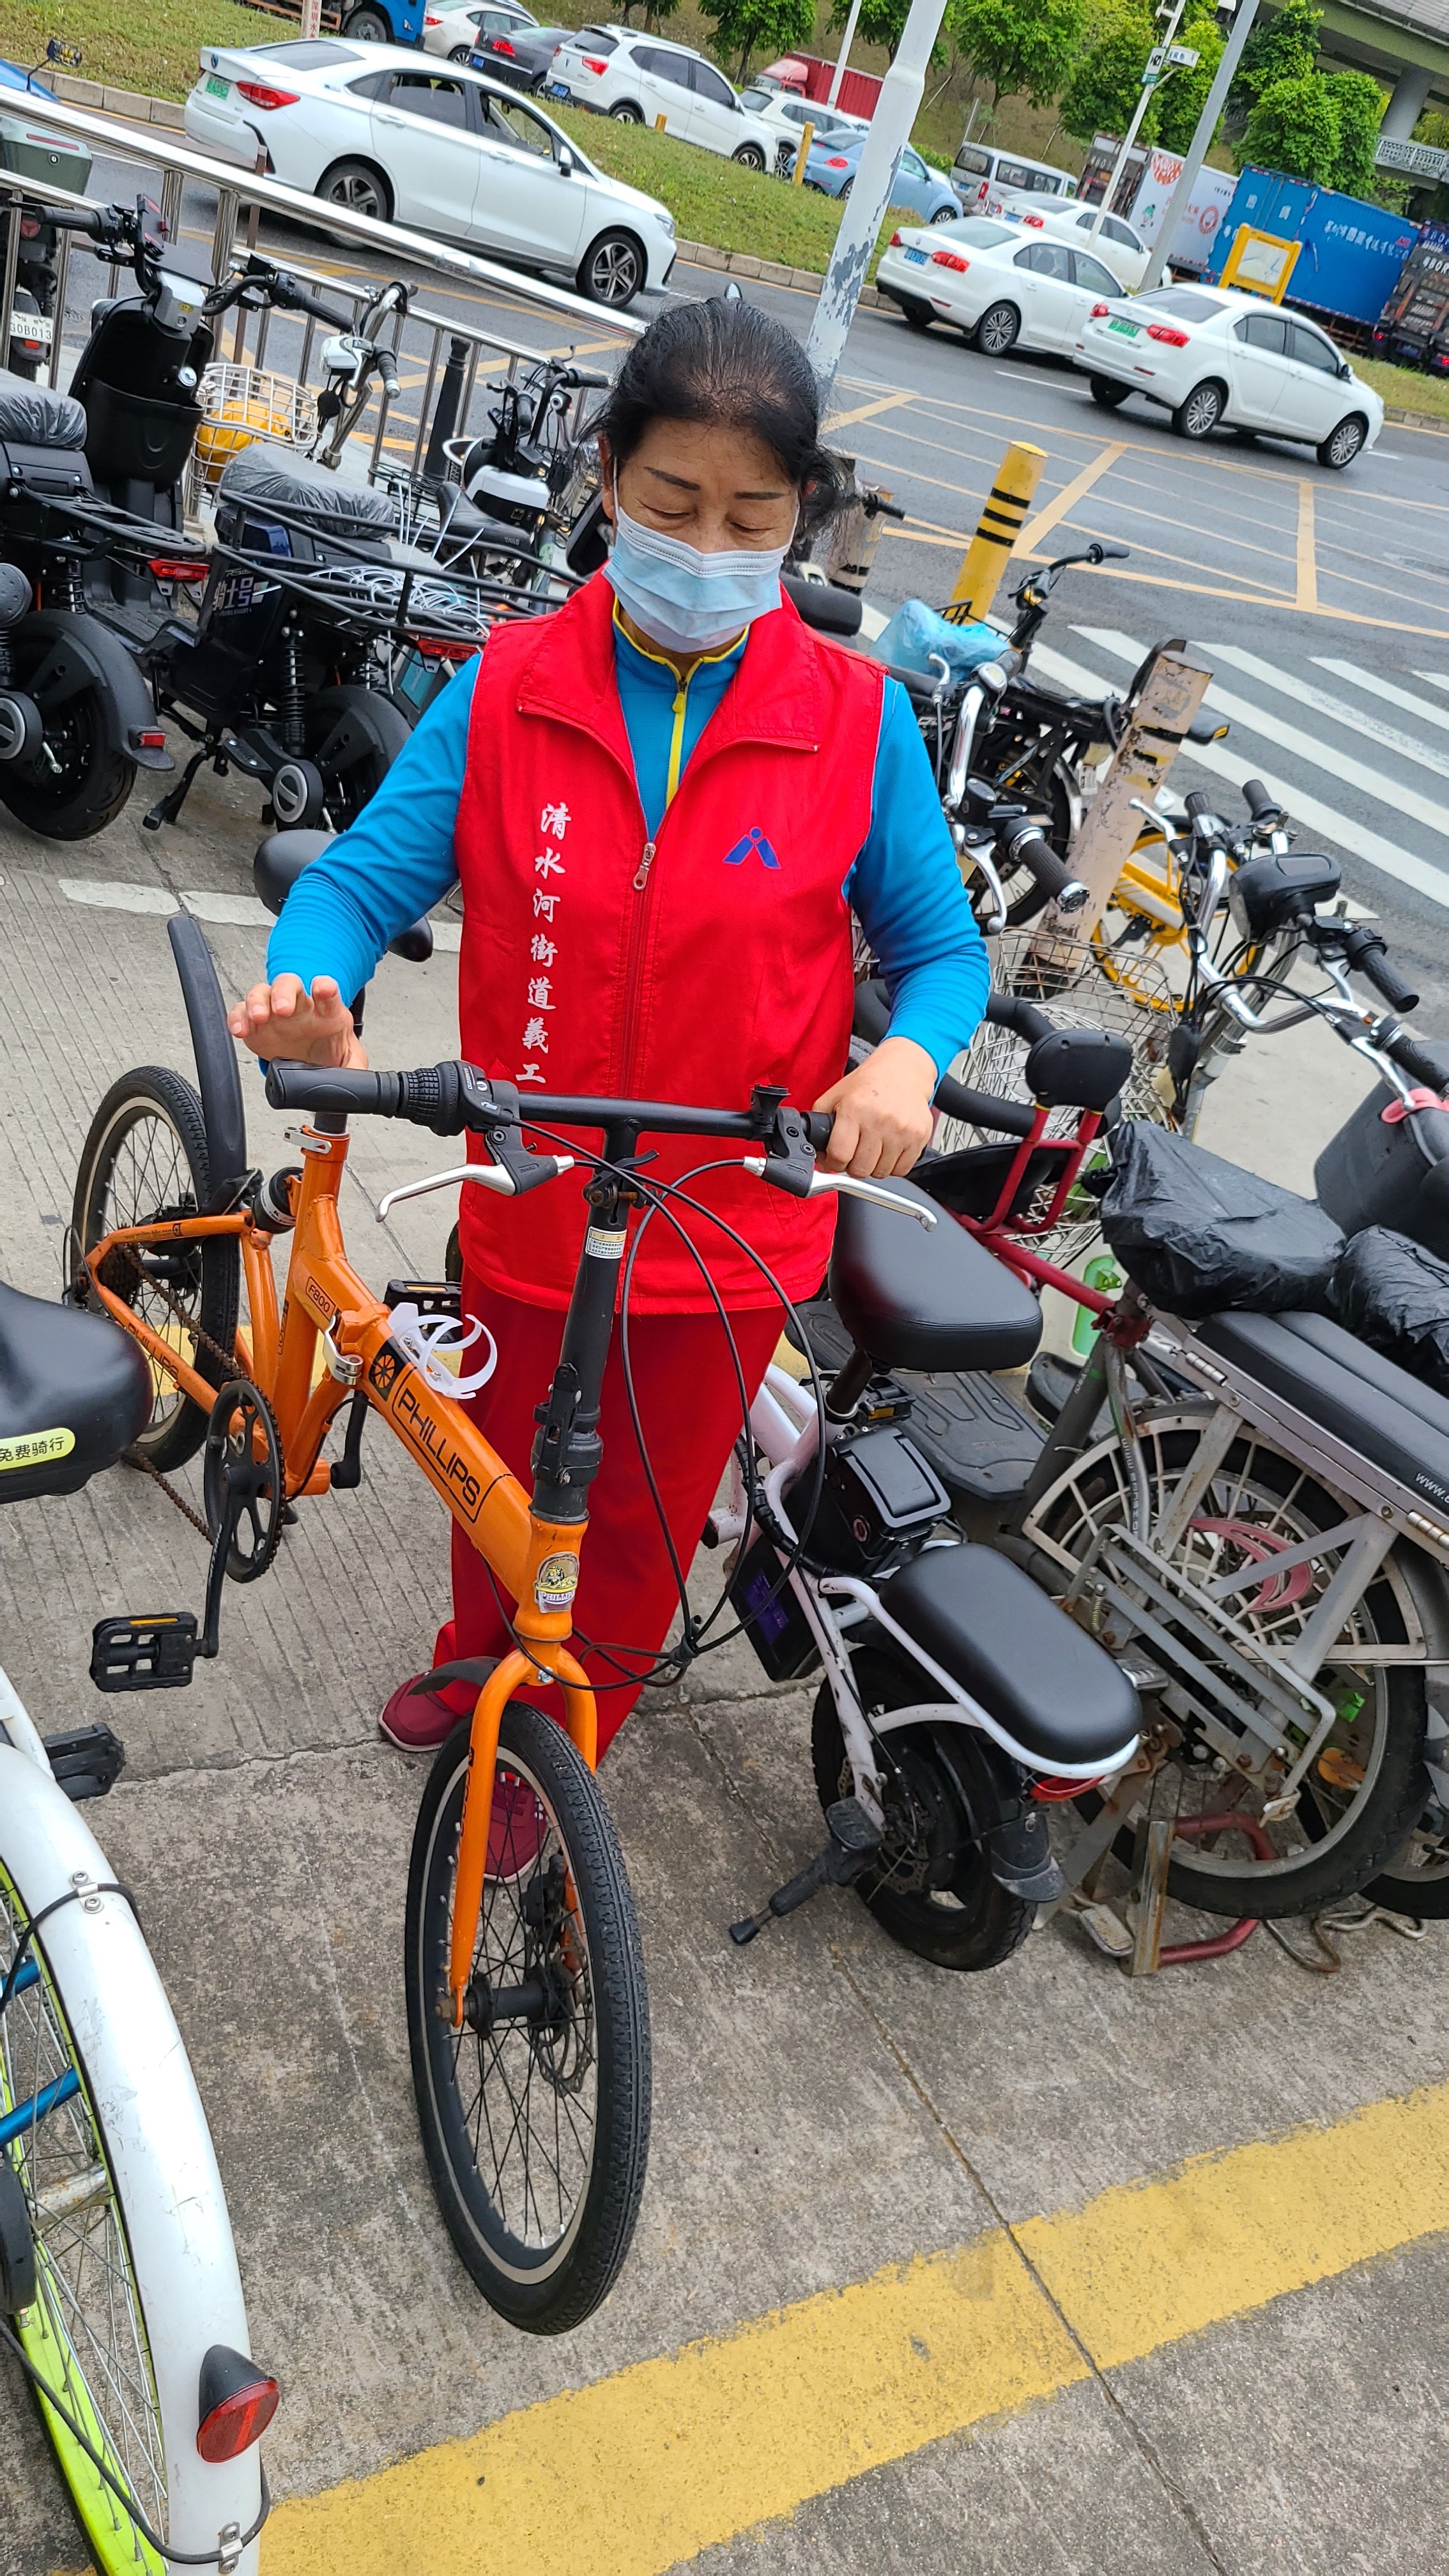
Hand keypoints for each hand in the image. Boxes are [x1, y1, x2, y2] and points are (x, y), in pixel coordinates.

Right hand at [226, 975, 366, 1067]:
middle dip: (284, 994)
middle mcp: (299, 1006)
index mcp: (326, 1010)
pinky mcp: (256, 1023)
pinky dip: (237, 1018)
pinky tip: (239, 1029)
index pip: (327, 993)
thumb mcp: (349, 1059)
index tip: (323, 988)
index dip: (324, 988)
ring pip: (262, 993)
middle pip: (289, 985)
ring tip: (258, 1017)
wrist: (312, 1056)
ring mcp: (275, 1011)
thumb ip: (355, 1069)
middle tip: (282, 1009)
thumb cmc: (329, 1047)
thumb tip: (358, 1083)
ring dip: (257, 1002)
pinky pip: (241, 1013)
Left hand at [813, 1036, 935, 1179]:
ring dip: (873, 1166)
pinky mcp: (919, 1137)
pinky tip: (888, 1149)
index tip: (834, 1160)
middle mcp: (880, 1120)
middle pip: (860, 1169)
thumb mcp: (835, 1096)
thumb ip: (819, 1124)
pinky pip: (901, 1169)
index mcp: (855, 1109)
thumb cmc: (868, 1083)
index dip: (833, 1163)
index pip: (839, 1155)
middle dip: (852, 1166)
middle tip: (854, 1153)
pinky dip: (892, 1165)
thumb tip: (816, 1157)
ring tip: (872, 1148)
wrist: (903, 1070)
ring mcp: (902, 1130)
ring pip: (881, 1172)